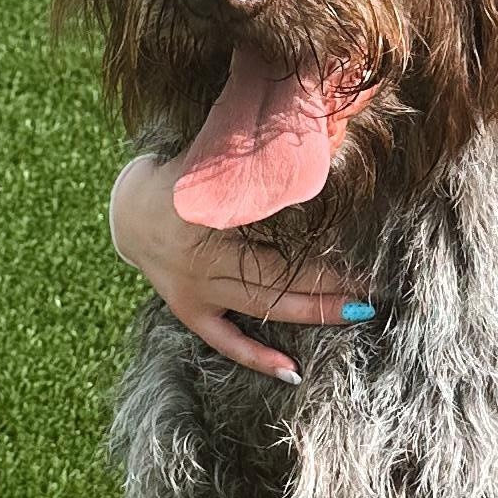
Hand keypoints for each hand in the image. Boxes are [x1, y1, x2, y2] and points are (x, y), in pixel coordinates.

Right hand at [106, 154, 364, 382]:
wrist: (126, 211)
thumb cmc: (180, 175)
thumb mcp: (205, 154)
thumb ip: (245, 148)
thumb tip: (290, 126)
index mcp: (208, 213)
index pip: (274, 231)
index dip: (318, 239)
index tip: (357, 243)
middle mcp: (201, 256)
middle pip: (276, 275)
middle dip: (328, 281)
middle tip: (371, 285)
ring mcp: (195, 288)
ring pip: (262, 306)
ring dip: (312, 312)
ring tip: (355, 312)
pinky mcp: (189, 310)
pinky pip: (226, 342)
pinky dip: (258, 358)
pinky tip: (293, 371)